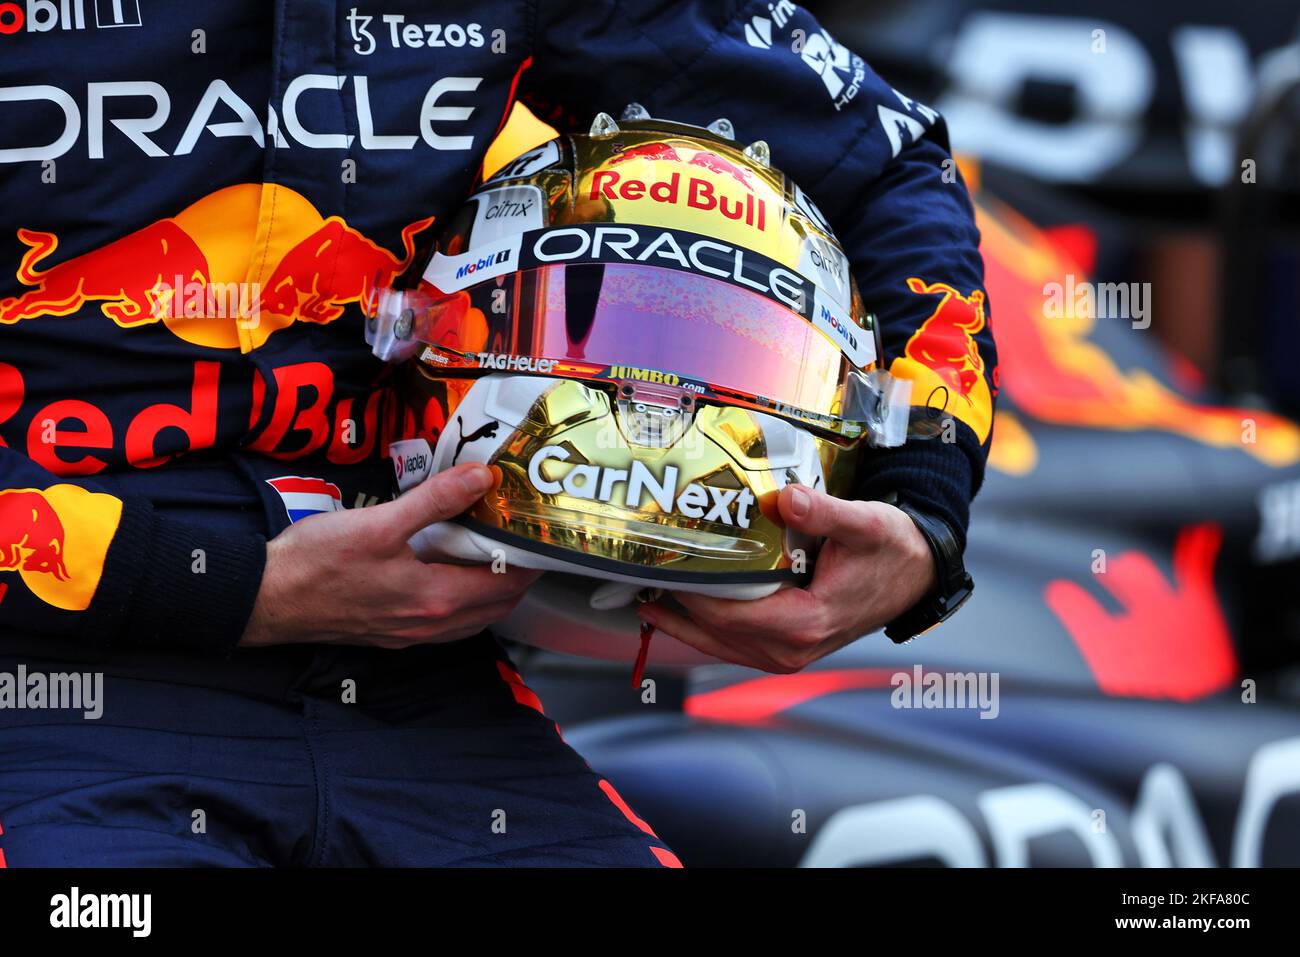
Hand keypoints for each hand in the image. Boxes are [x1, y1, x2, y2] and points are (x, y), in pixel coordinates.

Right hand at [241, 463, 540, 648]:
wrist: (264, 600)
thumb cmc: (316, 563)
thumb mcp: (380, 522)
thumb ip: (436, 500)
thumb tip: (482, 478)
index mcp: (435, 600)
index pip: (505, 585)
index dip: (528, 562)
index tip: (539, 536)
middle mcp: (429, 626)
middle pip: (495, 607)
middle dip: (515, 578)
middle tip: (522, 542)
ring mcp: (408, 635)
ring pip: (470, 619)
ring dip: (490, 593)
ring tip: (492, 557)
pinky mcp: (389, 634)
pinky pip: (444, 625)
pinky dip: (461, 603)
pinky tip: (449, 578)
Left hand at [637, 485, 936, 672]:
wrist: (916, 573)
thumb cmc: (891, 549)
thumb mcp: (865, 524)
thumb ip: (825, 512)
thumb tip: (786, 498)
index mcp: (806, 623)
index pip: (730, 615)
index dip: (691, 594)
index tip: (662, 567)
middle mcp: (792, 649)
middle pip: (715, 636)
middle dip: (675, 609)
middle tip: (637, 578)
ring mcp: (789, 654)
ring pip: (720, 647)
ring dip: (684, 625)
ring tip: (646, 596)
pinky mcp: (787, 649)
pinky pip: (735, 646)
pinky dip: (706, 631)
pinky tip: (682, 610)